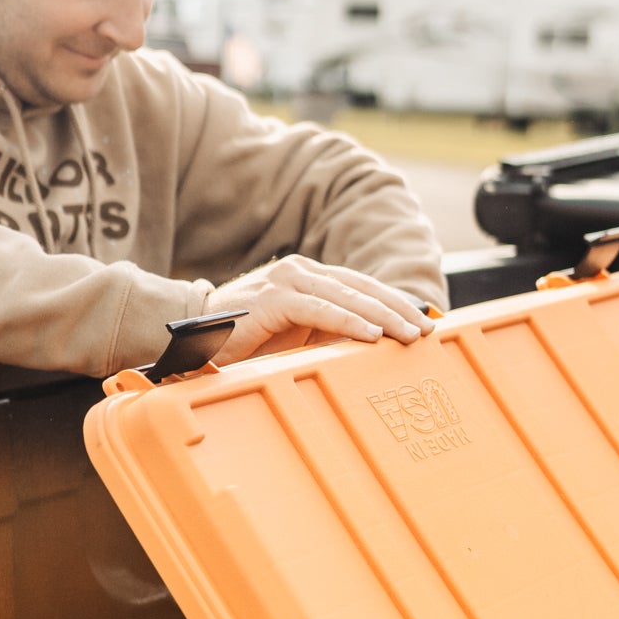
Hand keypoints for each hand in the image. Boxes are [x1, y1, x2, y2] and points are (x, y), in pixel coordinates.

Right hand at [205, 255, 434, 364]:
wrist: (191, 335)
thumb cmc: (243, 339)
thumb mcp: (294, 336)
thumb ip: (326, 333)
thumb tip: (371, 347)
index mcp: (308, 276)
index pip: (361, 286)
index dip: (394, 302)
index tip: (422, 321)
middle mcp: (301, 271)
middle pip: (362, 287)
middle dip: (398, 309)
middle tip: (426, 329)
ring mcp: (287, 281)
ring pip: (347, 296)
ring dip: (383, 316)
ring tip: (409, 334)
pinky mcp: (274, 298)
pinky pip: (321, 310)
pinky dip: (349, 322)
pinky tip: (371, 335)